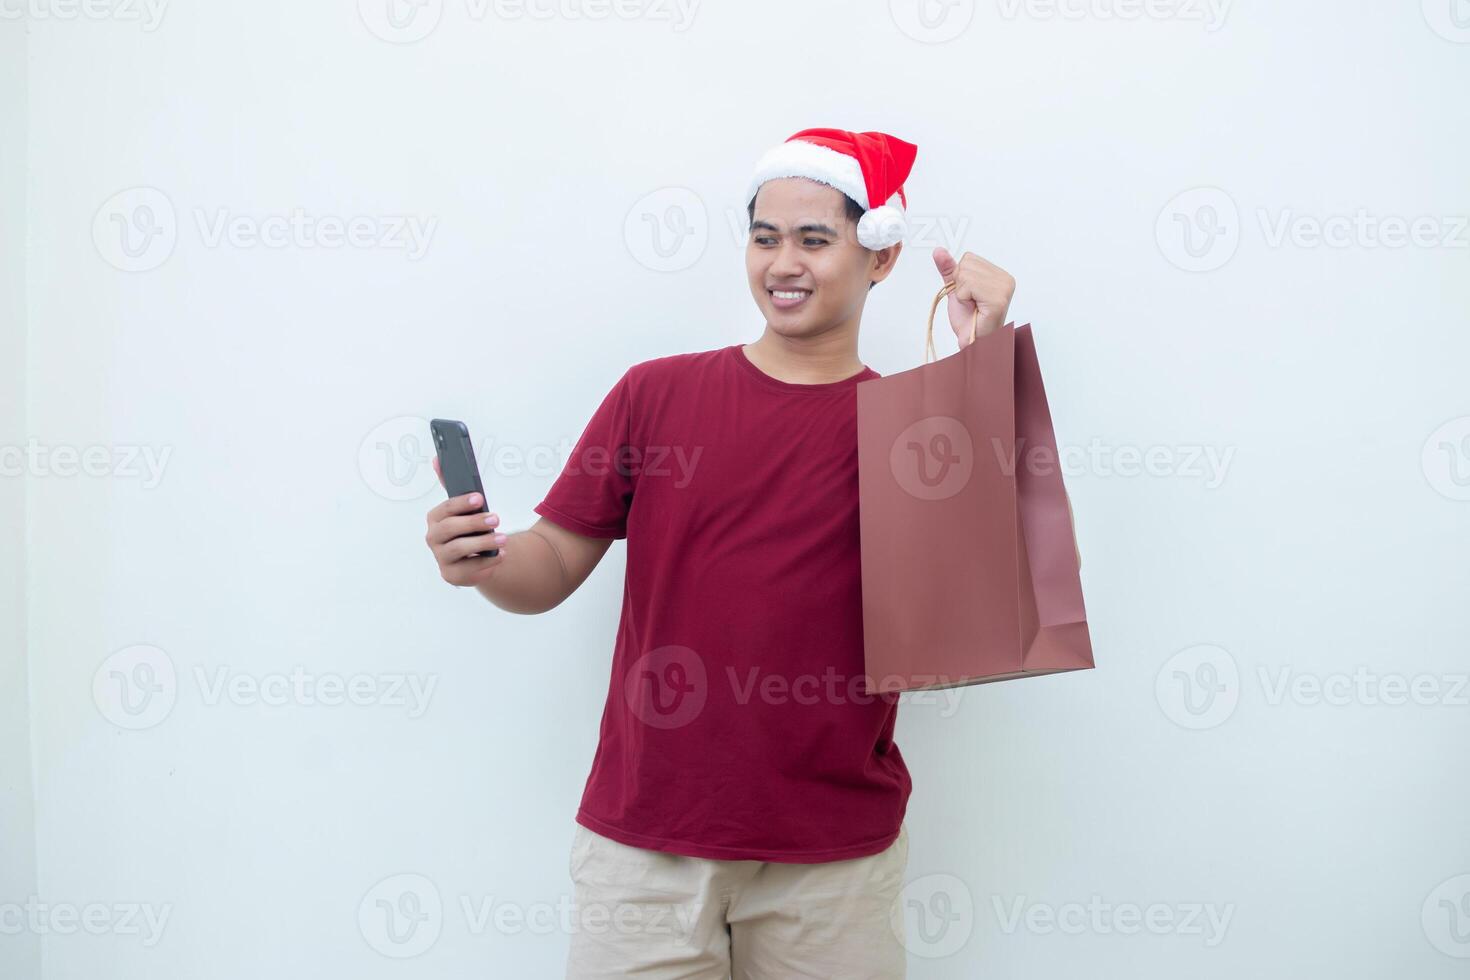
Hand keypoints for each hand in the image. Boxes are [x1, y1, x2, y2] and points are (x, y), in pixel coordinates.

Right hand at [426, 455, 508, 585]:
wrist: (477, 558)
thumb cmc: (470, 529)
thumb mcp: (465, 508)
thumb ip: (453, 486)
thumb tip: (438, 459)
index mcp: (436, 518)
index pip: (445, 509)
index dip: (461, 503)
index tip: (480, 498)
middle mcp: (434, 538)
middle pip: (449, 529)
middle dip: (473, 522)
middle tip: (496, 518)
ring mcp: (441, 558)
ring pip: (459, 549)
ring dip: (482, 543)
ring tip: (503, 539)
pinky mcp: (452, 575)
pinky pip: (469, 569)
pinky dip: (487, 562)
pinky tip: (501, 554)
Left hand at [932, 246, 1015, 346]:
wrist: (972, 342)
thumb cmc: (969, 320)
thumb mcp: (956, 289)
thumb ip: (949, 269)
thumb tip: (938, 251)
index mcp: (999, 274)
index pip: (968, 258)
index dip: (961, 278)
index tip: (970, 295)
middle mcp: (1005, 279)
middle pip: (966, 263)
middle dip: (961, 285)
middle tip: (970, 302)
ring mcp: (1004, 288)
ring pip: (965, 274)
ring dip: (962, 293)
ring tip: (973, 305)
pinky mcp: (998, 299)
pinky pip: (968, 285)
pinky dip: (964, 298)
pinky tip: (975, 308)